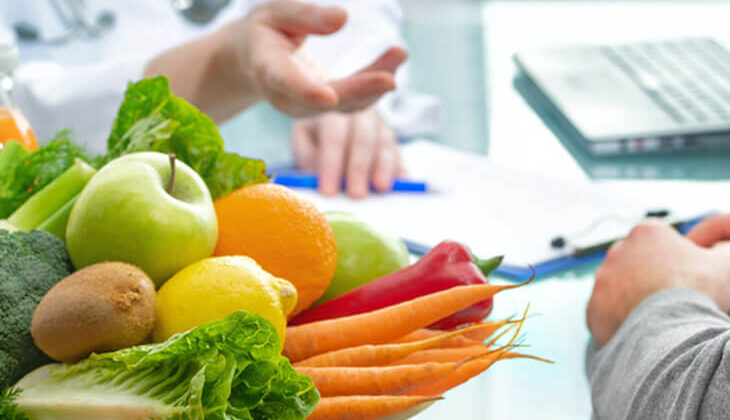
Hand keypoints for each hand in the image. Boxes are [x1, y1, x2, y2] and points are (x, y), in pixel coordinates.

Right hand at [226, 0, 406, 118]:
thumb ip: (306, 16)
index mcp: (268, 70)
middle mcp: (287, 97)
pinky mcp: (326, 107)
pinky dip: (375, 83)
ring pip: (345, 105)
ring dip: (375, 85)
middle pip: (325, 102)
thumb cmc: (266, 30)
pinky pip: (354, 101)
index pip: (287, 84)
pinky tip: (395, 59)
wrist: (254, 59)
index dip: (308, 92)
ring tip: (398, 54)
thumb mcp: (277, 12)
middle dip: (358, 91)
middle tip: (389, 79)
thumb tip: (343, 18)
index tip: (330, 98)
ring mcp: (308, 107)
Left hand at [291, 108, 404, 197]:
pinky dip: (399, 169)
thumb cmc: (315, 132)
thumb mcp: (303, 139)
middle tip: (356, 194)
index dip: (332, 164)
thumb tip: (317, 178)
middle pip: (363, 138)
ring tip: (381, 188)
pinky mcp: (392, 141)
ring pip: (385, 143)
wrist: (333, 111)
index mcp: (333, 111)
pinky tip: (400, 184)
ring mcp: (380, 126)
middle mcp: (360, 114)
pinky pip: (398, 154)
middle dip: (359, 168)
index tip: (328, 191)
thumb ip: (309, 157)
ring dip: (384, 167)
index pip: (334, 136)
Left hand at [586, 218, 729, 346]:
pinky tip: (639, 332)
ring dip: (631, 299)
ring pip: (618, 288)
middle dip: (648, 277)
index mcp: (646, 232)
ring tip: (656, 319)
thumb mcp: (723, 265)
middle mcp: (617, 250)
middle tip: (670, 300)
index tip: (684, 278)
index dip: (673, 259)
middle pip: (634, 263)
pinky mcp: (593, 307)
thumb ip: (721, 253)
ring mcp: (602, 280)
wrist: (671, 331)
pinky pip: (606, 313)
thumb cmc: (700, 293)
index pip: (657, 241)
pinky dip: (619, 321)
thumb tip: (720, 252)